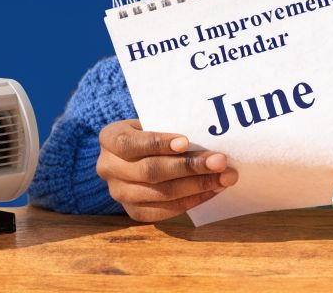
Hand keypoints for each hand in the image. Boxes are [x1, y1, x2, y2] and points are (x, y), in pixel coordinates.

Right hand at [95, 118, 238, 221]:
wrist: (137, 153)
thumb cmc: (151, 130)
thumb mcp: (152, 120)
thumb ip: (170, 126)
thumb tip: (209, 135)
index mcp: (110, 139)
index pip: (131, 143)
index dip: (158, 143)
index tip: (186, 141)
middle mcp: (108, 167)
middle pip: (150, 171)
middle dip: (189, 167)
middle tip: (220, 161)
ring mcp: (118, 193)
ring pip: (160, 194)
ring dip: (197, 186)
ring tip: (224, 177)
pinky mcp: (133, 211)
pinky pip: (164, 211)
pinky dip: (192, 201)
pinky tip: (213, 190)